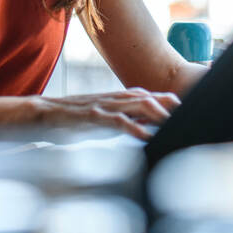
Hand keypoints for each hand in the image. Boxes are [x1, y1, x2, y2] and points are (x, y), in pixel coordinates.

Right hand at [34, 87, 180, 139]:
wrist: (43, 114)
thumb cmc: (74, 120)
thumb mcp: (103, 121)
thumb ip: (124, 122)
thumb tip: (147, 130)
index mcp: (117, 99)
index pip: (148, 96)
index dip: (167, 101)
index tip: (186, 109)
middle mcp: (113, 98)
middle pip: (147, 97)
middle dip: (169, 104)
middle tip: (189, 114)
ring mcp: (103, 105)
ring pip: (135, 104)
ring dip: (157, 112)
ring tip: (173, 122)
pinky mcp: (92, 116)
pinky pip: (116, 120)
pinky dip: (133, 127)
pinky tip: (145, 135)